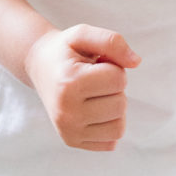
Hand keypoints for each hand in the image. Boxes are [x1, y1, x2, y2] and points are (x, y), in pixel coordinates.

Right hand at [23, 25, 139, 151]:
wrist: (39, 66)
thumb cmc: (65, 50)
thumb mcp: (83, 34)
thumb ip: (112, 41)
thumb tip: (136, 62)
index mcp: (69, 83)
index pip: (118, 79)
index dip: (113, 67)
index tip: (95, 64)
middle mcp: (66, 112)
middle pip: (121, 104)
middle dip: (114, 88)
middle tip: (94, 79)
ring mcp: (68, 131)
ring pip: (119, 127)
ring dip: (114, 107)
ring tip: (94, 94)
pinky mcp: (71, 141)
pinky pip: (111, 141)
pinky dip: (108, 124)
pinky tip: (92, 110)